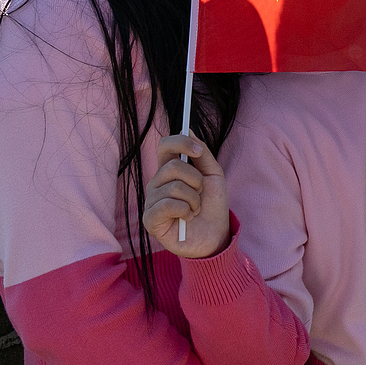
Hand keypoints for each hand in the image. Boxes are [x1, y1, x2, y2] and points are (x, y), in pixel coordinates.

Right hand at [143, 134, 228, 258]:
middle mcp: (157, 183)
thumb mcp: (213, 175)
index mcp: (170, 170)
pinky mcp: (150, 219)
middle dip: (195, 180)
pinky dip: (184, 211)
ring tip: (195, 210)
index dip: (180, 143)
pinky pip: (166, 205)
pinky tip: (187, 218)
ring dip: (193, 200)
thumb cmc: (212, 205)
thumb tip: (187, 128)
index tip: (197, 151)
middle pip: (172, 166)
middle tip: (200, 193)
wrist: (215, 235)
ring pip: (173, 187)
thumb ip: (202, 153)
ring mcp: (152, 201)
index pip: (165, 146)